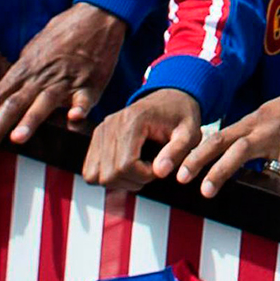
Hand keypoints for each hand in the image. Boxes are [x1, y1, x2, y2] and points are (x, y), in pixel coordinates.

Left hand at [0, 2, 127, 168]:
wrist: (96, 16)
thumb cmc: (62, 34)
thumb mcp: (32, 51)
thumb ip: (19, 76)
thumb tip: (4, 93)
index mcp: (21, 72)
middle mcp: (38, 78)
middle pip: (8, 109)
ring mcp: (64, 81)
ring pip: (43, 102)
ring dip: (30, 120)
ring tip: (16, 139)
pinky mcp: (90, 83)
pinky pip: (84, 98)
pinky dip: (79, 108)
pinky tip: (74, 118)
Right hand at [81, 89, 201, 189]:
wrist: (169, 99)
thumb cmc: (181, 116)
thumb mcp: (190, 132)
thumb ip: (177, 152)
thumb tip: (160, 172)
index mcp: (133, 121)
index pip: (126, 166)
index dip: (144, 176)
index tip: (160, 167)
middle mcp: (111, 124)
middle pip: (108, 174)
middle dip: (132, 181)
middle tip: (151, 170)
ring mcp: (100, 130)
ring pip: (94, 175)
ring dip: (118, 181)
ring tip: (140, 169)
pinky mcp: (97, 137)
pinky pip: (90, 170)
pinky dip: (107, 176)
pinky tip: (128, 168)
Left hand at [173, 90, 279, 196]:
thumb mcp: (264, 115)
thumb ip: (243, 134)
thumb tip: (218, 155)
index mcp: (254, 121)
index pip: (220, 138)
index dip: (199, 156)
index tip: (182, 172)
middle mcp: (268, 132)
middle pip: (237, 150)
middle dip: (215, 170)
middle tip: (199, 189)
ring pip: (264, 171)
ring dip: (248, 186)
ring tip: (236, 198)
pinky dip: (278, 191)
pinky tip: (270, 197)